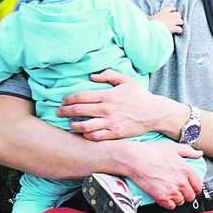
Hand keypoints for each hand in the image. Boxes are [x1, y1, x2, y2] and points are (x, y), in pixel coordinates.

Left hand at [58, 70, 172, 140]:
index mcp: (108, 95)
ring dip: (73, 124)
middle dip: (64, 111)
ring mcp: (110, 123)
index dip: (68, 99)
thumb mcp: (126, 81)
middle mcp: (107, 109)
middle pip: (78, 111)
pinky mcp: (114, 134)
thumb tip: (92, 76)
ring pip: (83, 126)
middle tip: (58, 112)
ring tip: (70, 123)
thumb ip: (109, 75)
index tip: (63, 101)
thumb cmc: (140, 96)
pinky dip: (85, 135)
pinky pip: (95, 137)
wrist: (154, 113)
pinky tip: (83, 132)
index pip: (81, 97)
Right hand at [111, 140, 203, 208]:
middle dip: (186, 193)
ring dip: (177, 198)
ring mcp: (172, 190)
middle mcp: (181, 182)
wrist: (135, 159)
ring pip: (181, 202)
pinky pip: (171, 206)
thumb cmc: (152, 151)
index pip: (198, 186)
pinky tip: (164, 195)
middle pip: (191, 196)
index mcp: (186, 170)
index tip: (191, 187)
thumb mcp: (173, 147)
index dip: (195, 187)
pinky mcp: (161, 197)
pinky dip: (168, 203)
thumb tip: (199, 154)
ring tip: (170, 191)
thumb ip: (189, 151)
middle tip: (179, 190)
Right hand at [150, 7, 182, 34]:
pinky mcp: (173, 28)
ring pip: (181, 21)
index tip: (174, 11)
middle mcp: (169, 16)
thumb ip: (148, 17)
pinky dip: (179, 30)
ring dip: (180, 23)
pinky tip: (177, 32)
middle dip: (178, 17)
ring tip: (178, 25)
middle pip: (178, 14)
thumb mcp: (148, 18)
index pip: (171, 8)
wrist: (153, 28)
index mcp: (163, 12)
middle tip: (176, 20)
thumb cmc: (150, 22)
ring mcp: (172, 22)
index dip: (173, 9)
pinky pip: (180, 29)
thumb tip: (146, 16)